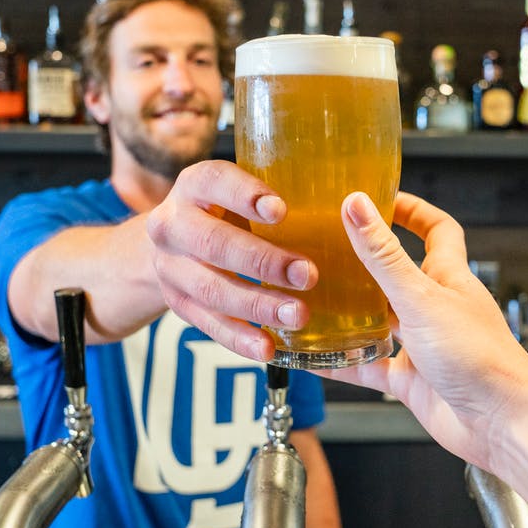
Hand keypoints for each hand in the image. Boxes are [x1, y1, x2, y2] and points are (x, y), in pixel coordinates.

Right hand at [145, 160, 316, 360]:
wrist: (177, 243)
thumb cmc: (229, 212)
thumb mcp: (244, 192)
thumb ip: (282, 195)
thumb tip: (357, 204)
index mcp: (195, 185)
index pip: (214, 181)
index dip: (245, 195)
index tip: (281, 210)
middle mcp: (172, 224)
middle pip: (214, 243)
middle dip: (263, 261)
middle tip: (307, 274)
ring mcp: (170, 267)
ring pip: (212, 289)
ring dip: (258, 305)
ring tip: (298, 314)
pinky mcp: (177, 303)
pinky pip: (208, 324)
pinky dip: (240, 338)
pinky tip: (268, 347)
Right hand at [322, 192, 527, 472]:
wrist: (501, 422)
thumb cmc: (480, 358)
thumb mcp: (421, 297)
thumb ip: (384, 255)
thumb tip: (357, 204)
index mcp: (448, 277)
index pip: (436, 230)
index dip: (412, 210)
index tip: (381, 197)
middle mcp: (435, 307)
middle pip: (398, 273)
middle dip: (366, 260)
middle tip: (330, 246)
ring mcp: (422, 344)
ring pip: (379, 320)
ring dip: (349, 311)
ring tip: (312, 296)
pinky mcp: (410, 380)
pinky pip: (368, 367)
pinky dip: (342, 361)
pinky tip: (315, 357)